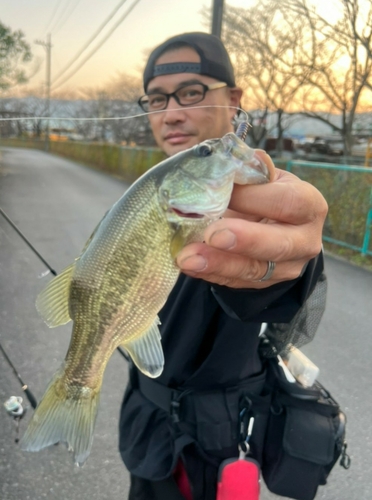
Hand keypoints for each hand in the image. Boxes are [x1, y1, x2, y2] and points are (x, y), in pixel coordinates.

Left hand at [176, 156, 327, 288]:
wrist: (274, 226)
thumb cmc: (266, 195)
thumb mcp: (265, 179)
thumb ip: (249, 173)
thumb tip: (233, 158)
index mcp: (308, 205)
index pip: (286, 202)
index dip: (252, 198)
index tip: (218, 191)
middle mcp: (305, 240)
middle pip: (279, 244)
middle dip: (243, 240)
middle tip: (211, 234)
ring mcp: (287, 267)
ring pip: (255, 270)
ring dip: (218, 264)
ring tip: (187, 258)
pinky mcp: (265, 284)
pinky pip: (237, 283)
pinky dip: (210, 274)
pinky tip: (189, 266)